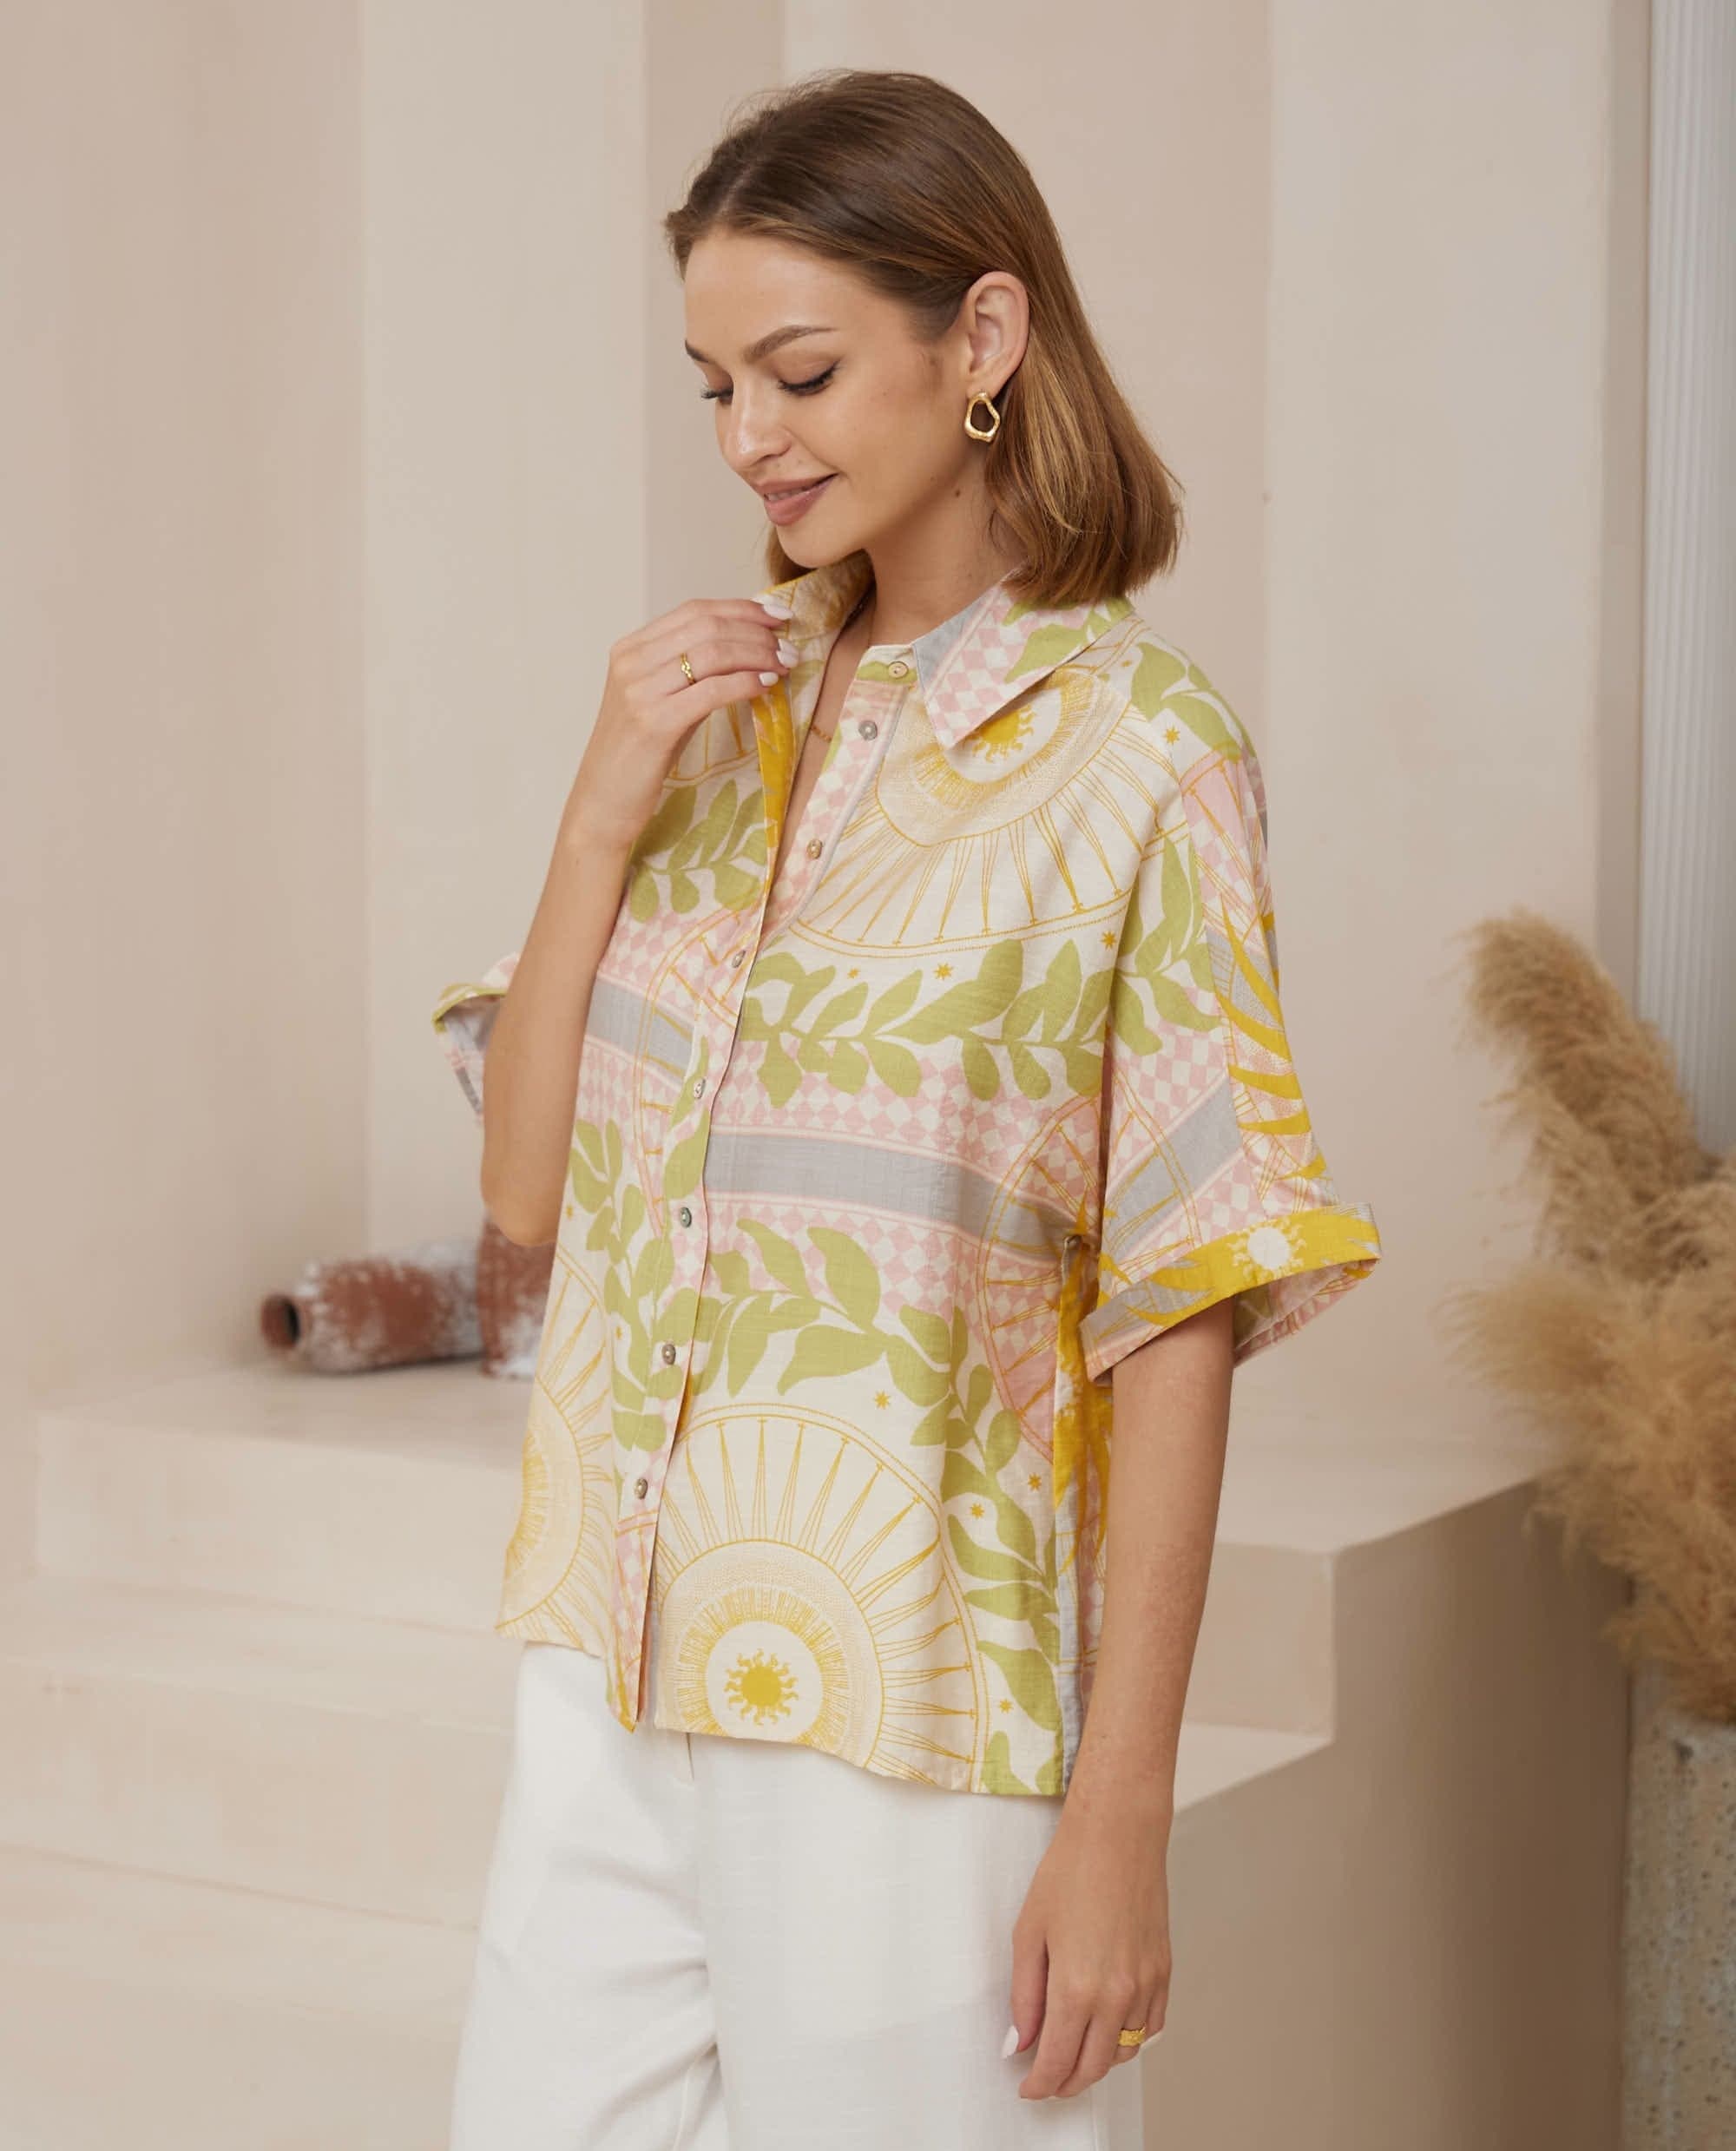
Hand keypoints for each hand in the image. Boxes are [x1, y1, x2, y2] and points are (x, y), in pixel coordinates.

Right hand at [562, 595, 794, 853]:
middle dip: (756, 633)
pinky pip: (711, 691)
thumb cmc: (639, 755)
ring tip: (784, 666)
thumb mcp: (660, 699)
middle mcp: (631, 662)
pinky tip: (766, 686)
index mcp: (630, 649)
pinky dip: (745, 683)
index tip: (779, 616)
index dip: (741, 609)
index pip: (694, 610)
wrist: (603, 802)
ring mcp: (640, 691)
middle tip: (789, 648)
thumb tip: (747, 647)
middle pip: (706, 626)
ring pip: (712, 653)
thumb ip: (689, 670)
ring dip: (758, 656)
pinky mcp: (654, 723)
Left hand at [1005, 1795, 1171, 2099]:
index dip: (1039, 2084)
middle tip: (1046, 2078)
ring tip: (1074, 2049)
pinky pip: (1151, 2027)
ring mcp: (1145, 1985)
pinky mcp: (1164, 1972)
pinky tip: (1110, 2027)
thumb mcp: (1029, 1933)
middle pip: (1093, 2067)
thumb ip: (1024, 1996)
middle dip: (1066, 2082)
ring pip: (1124, 2053)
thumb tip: (1019, 2041)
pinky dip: (1129, 2039)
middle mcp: (1116, 1996)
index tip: (1027, 2087)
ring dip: (1097, 2062)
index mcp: (1076, 1988)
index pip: (1057, 2062)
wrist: (1118, 1834)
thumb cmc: (1070, 1871)